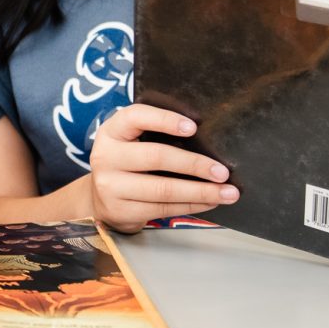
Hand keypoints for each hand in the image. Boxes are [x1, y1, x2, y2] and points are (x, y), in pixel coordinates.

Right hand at [88, 104, 238, 232]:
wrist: (100, 199)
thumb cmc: (128, 163)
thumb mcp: (131, 142)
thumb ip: (155, 136)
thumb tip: (207, 141)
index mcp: (112, 132)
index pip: (135, 117)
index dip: (165, 119)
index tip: (194, 127)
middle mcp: (106, 157)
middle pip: (156, 157)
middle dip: (194, 164)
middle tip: (222, 171)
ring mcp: (111, 186)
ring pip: (163, 189)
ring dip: (200, 191)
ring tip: (227, 192)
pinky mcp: (121, 210)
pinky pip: (163, 209)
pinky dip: (191, 205)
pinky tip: (209, 202)